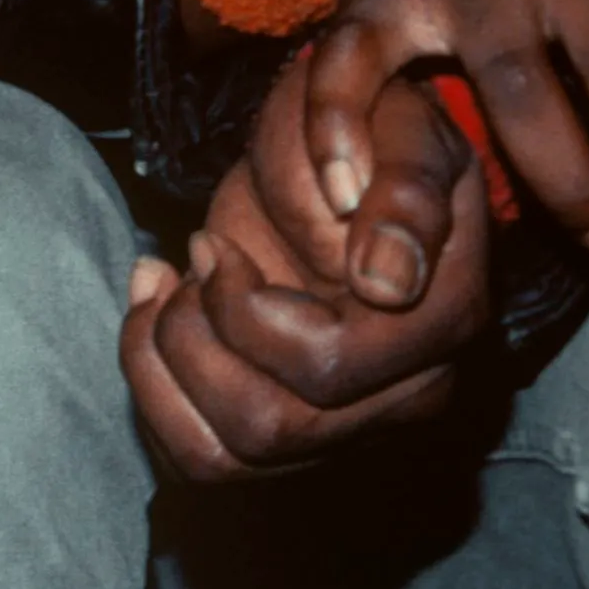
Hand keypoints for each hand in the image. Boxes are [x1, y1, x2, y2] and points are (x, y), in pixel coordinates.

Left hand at [123, 47, 495, 485]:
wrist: (346, 161)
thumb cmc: (375, 134)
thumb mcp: (404, 130)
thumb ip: (407, 193)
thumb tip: (384, 279)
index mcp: (439, 327)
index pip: (324, 366)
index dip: (241, 310)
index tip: (210, 245)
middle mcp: (403, 397)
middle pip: (267, 427)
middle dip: (190, 340)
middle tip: (186, 264)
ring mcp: (347, 425)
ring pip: (221, 458)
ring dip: (157, 370)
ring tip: (157, 291)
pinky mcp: (290, 432)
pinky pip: (197, 456)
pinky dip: (149, 389)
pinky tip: (150, 315)